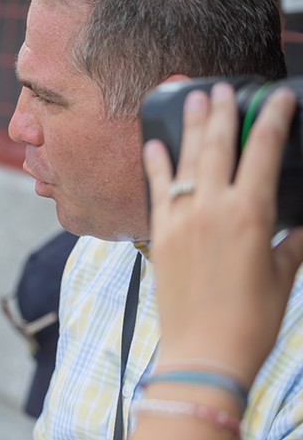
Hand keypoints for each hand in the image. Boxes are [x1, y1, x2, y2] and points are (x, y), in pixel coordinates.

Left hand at [144, 82, 302, 382]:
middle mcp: (212, 208)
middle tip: (221, 86)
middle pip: (218, 146)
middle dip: (221, 112)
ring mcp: (181, 220)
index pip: (265, 151)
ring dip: (188, 127)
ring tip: (189, 97)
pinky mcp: (159, 236)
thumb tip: (302, 225)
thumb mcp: (284, 274)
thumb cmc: (251, 320)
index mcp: (252, 213)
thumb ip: (293, 242)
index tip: (278, 97)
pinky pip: (156, 190)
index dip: (273, 119)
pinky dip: (155, 165)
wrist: (204, 353)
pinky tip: (153, 145)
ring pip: (185, 161)